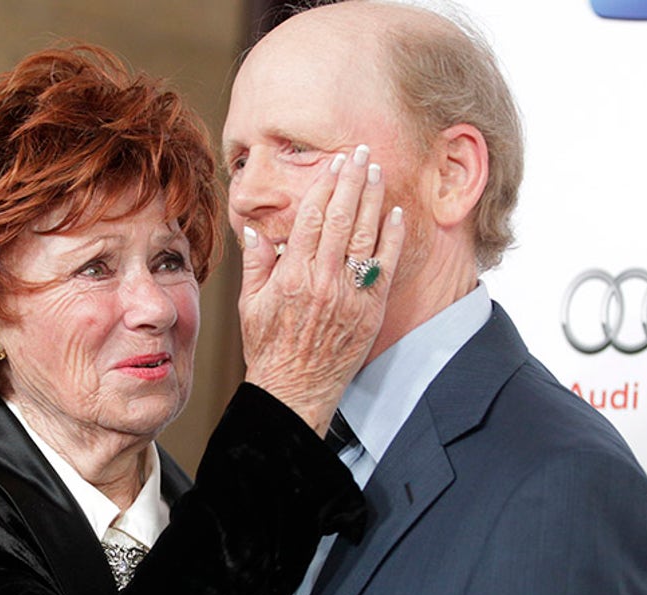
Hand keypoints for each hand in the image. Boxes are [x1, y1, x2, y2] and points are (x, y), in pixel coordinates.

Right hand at [239, 145, 404, 434]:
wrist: (295, 390)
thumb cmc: (269, 348)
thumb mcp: (250, 304)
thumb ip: (256, 263)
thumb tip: (256, 228)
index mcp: (292, 275)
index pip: (312, 217)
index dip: (324, 185)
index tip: (333, 164)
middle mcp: (323, 281)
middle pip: (342, 218)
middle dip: (352, 181)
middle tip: (361, 153)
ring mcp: (349, 296)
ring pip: (365, 236)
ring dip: (373, 200)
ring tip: (378, 171)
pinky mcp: (369, 311)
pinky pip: (384, 267)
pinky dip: (391, 238)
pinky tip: (395, 214)